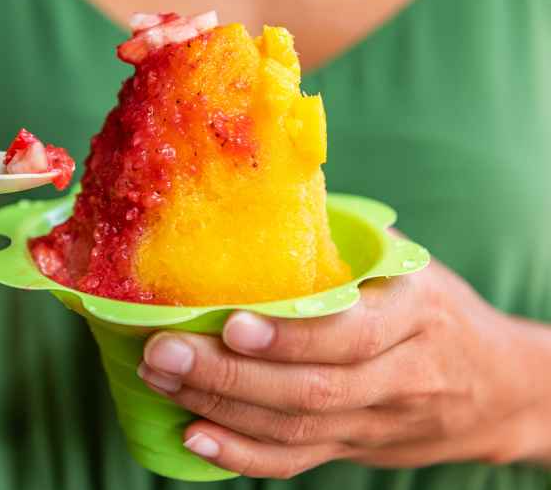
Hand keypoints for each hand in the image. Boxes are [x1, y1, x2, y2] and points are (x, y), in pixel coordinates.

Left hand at [138, 259, 550, 477]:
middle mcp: (400, 376)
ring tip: (161, 381)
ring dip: (221, 408)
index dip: (290, 337)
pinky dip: (243, 456)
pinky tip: (196, 438)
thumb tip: (262, 199)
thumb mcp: (407, 265)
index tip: (230, 324)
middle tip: (162, 353)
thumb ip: (346, 243)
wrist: (498, 386)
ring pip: (296, 429)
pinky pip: (298, 461)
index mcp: (413, 314)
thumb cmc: (435, 308)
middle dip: (228, 375)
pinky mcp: (355, 448)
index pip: (351, 335)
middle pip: (311, 390)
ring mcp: (377, 421)